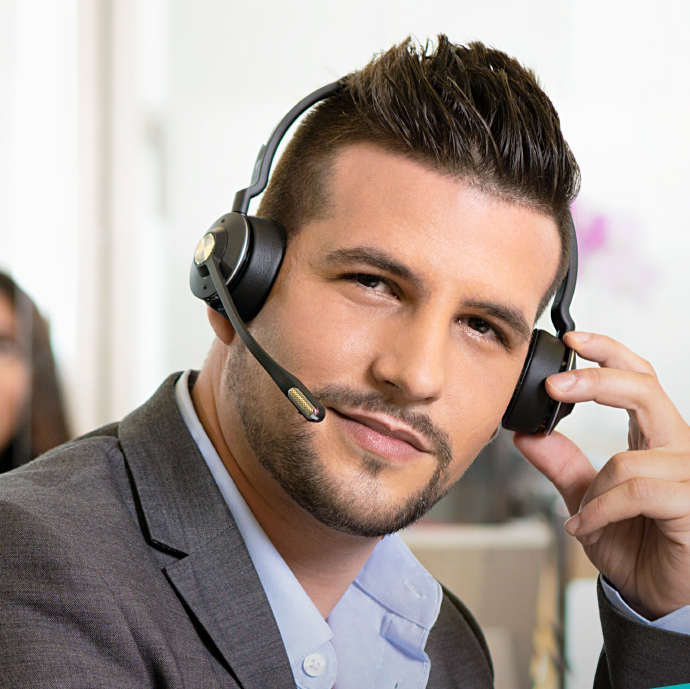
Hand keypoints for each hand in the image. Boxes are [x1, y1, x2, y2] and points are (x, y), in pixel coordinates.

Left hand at [514, 331, 689, 619]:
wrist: (657, 597)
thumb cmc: (634, 545)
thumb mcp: (587, 499)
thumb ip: (562, 464)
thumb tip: (527, 433)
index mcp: (653, 439)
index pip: (640, 377)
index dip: (609, 352)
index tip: (572, 339)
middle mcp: (677, 448)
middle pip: (645, 389)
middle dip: (596, 381)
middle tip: (555, 386)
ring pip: (628, 458)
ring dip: (594, 490)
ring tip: (582, 517)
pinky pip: (636, 491)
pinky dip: (601, 510)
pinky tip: (586, 528)